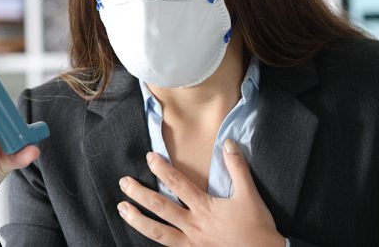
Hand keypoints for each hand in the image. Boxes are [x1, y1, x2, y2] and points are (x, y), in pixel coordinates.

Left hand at [117, 139, 284, 246]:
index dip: (162, 169)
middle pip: (161, 207)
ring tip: (121, 209)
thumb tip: (228, 142)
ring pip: (158, 232)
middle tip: (123, 183)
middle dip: (140, 194)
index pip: (178, 184)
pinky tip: (143, 235)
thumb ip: (237, 167)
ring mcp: (191, 243)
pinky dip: (153, 240)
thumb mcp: (249, 194)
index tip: (149, 157)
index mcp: (205, 208)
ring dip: (137, 220)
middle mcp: (194, 226)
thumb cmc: (257, 226)